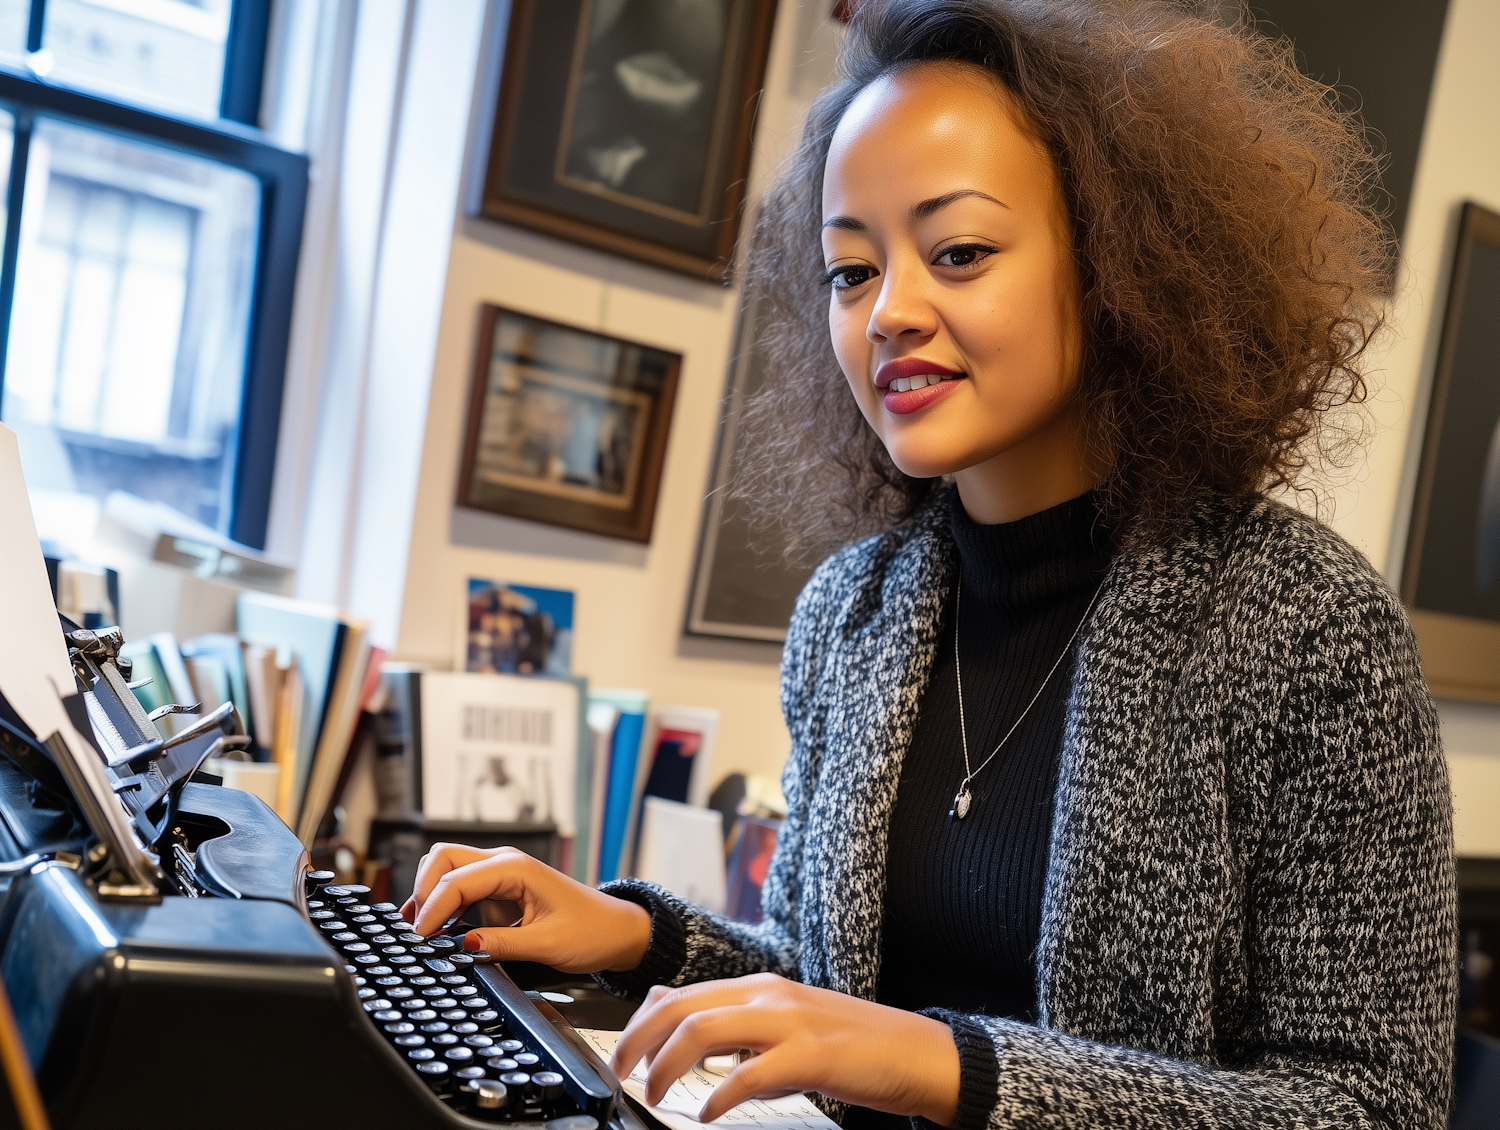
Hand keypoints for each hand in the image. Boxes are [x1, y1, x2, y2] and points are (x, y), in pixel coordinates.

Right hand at [399, 844, 651, 972]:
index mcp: (516, 868)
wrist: (616, 930)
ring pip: (449, 868)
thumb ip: (504, 944)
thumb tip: (462, 945)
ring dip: (430, 894)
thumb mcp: (548, 944)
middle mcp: (505, 863)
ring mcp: (500, 874)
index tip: (420, 937)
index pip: (458, 879)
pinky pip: (461, 887)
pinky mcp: (499, 890)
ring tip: (419, 930)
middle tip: (416, 930)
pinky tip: (436, 929)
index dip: (433, 907)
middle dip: (424, 889)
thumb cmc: (591, 931)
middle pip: (444, 859)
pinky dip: (443, 903)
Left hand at [610, 973, 959, 1124]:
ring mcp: (788, 1022)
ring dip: (666, 1066)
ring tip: (656, 1094)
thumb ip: (740, 1031)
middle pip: (679, 1007)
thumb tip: (691, 1042)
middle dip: (637, 1041)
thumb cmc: (852, 1046)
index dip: (641, 1024)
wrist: (915, 1051)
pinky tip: (706, 1112)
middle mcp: (767, 996)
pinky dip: (716, 1095)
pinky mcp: (809, 1056)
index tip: (626, 1055)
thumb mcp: (786, 1027)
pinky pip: (747, 1073)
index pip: (679, 994)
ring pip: (702, 1030)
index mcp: (759, 988)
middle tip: (622, 1075)